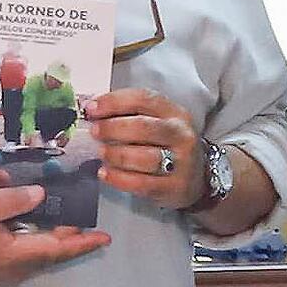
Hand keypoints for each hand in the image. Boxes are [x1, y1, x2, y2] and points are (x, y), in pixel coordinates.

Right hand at [0, 185, 104, 286]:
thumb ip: (13, 201)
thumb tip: (42, 196)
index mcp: (18, 256)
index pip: (61, 248)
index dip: (85, 242)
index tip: (106, 237)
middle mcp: (16, 269)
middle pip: (51, 250)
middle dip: (68, 235)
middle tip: (83, 218)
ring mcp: (3, 272)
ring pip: (34, 250)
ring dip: (45, 232)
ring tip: (57, 215)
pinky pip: (17, 252)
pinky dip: (25, 235)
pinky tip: (21, 217)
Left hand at [84, 85, 205, 214]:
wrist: (196, 177)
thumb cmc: (165, 145)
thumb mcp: (156, 122)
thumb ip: (127, 113)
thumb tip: (90, 108)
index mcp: (174, 113)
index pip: (144, 99)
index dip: (114, 102)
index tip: (91, 109)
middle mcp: (181, 135)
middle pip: (144, 127)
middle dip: (112, 128)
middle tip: (94, 132)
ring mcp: (181, 162)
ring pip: (144, 157)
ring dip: (115, 155)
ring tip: (102, 154)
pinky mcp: (174, 187)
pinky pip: (142, 183)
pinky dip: (118, 178)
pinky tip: (105, 173)